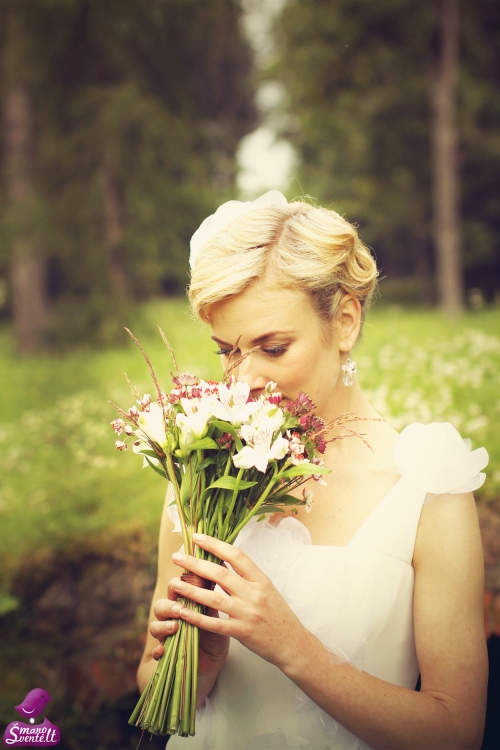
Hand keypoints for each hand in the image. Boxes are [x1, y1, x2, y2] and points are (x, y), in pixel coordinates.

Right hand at [149, 580, 228, 674]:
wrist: (216, 659)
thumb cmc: (215, 632)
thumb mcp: (215, 618)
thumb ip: (211, 603)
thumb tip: (213, 581)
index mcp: (182, 604)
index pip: (173, 590)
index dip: (174, 586)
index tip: (180, 585)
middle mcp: (171, 618)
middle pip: (160, 606)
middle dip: (167, 607)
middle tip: (179, 609)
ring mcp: (167, 636)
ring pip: (154, 627)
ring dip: (162, 626)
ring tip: (174, 627)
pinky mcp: (167, 654)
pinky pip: (156, 653)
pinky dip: (157, 651)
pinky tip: (162, 650)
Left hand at [169, 533, 309, 670]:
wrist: (293, 643)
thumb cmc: (278, 614)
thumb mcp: (266, 589)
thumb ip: (245, 576)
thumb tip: (221, 559)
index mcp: (261, 579)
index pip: (236, 555)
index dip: (215, 544)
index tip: (197, 537)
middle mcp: (254, 593)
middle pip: (221, 573)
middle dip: (196, 563)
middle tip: (177, 556)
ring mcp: (248, 613)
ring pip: (214, 598)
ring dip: (191, 589)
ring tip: (174, 582)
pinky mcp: (242, 633)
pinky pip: (215, 624)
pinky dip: (197, 617)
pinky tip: (182, 611)